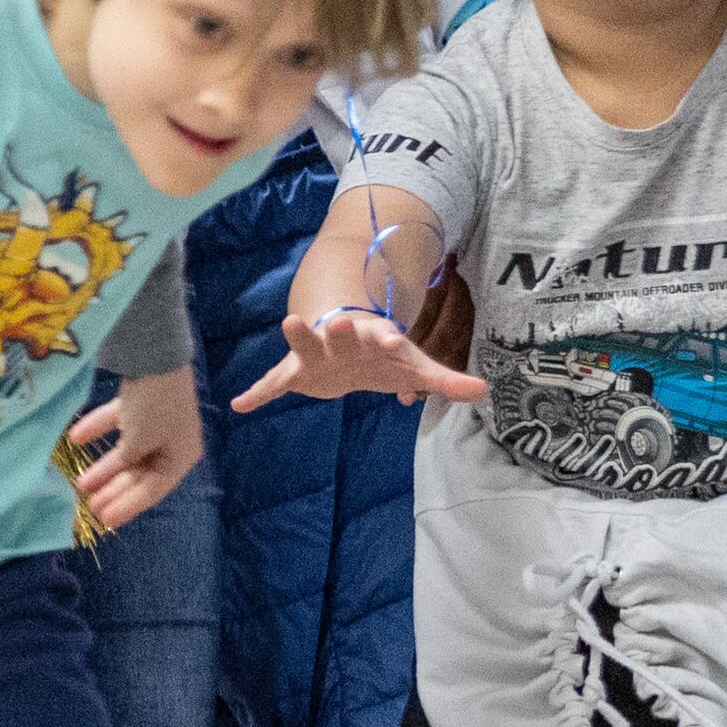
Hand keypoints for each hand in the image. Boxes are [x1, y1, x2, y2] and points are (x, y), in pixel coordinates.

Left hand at [66, 368, 201, 532]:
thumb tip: (101, 483)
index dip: (127, 507)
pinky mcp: (139, 403)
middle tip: (89, 507)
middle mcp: (172, 442)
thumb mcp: (138, 444)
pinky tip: (74, 438)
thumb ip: (121, 466)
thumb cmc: (153, 407)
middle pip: (139, 474)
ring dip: (103, 467)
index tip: (103, 521)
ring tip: (80, 484)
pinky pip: (118, 423)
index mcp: (181, 457)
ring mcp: (156, 422)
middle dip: (113, 490)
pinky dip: (98, 430)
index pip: (152, 491)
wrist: (155, 355)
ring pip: (127, 452)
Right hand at [232, 302, 490, 412]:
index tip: (396, 341)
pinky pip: (274, 384)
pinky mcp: (295, 373)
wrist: (344, 344)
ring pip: (305, 346)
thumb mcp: (413, 369)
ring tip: (288, 322)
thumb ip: (444, 380)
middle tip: (343, 323)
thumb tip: (486, 392)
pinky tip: (241, 404)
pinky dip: (259, 394)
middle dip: (343, 331)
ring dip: (298, 336)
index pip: (384, 338)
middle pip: (342, 336)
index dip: (390, 340)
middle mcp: (342, 342)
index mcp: (373, 339)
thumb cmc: (381, 357)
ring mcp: (316, 355)